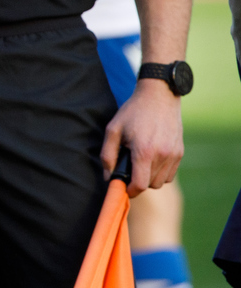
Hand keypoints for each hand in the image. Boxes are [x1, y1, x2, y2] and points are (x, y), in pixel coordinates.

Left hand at [100, 79, 182, 196]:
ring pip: (161, 181)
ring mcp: (174, 154)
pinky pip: (170, 174)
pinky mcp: (180, 152)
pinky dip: (160, 172)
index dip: (129, 190)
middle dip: (138, 182)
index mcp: (144, 152)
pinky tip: (151, 160)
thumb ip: (107, 155)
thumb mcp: (113, 130)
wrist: (159, 96)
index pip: (140, 185)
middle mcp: (162, 155)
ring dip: (149, 178)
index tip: (122, 187)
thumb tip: (108, 177)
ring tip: (140, 163)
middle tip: (129, 169)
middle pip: (150, 185)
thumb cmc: (132, 112)